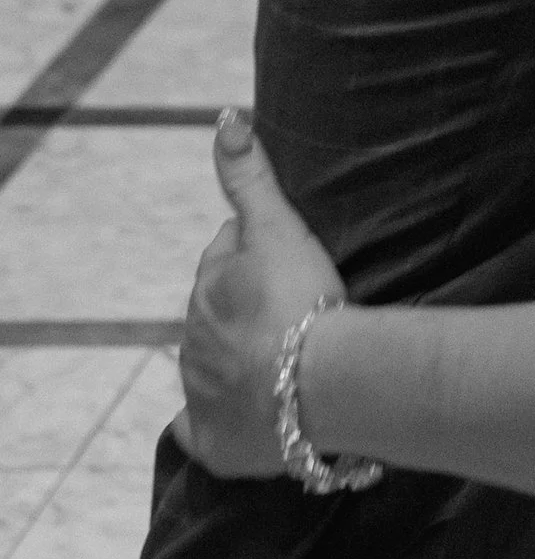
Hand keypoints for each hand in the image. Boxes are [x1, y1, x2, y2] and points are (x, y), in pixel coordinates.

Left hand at [172, 112, 347, 477]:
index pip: (227, 259)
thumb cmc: (301, 301)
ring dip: (242, 363)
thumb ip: (249, 175)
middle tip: (299, 314)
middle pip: (221, 315)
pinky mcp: (214, 442)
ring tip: (288, 363)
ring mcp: (201, 395)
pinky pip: (203, 433)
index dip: (262, 259)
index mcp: (207, 288)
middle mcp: (193, 342)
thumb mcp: (277, 227)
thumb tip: (226, 116)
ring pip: (215, 368)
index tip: (294, 267)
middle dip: (250, 311)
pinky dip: (213, 427)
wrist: (317, 385)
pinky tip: (236, 423)